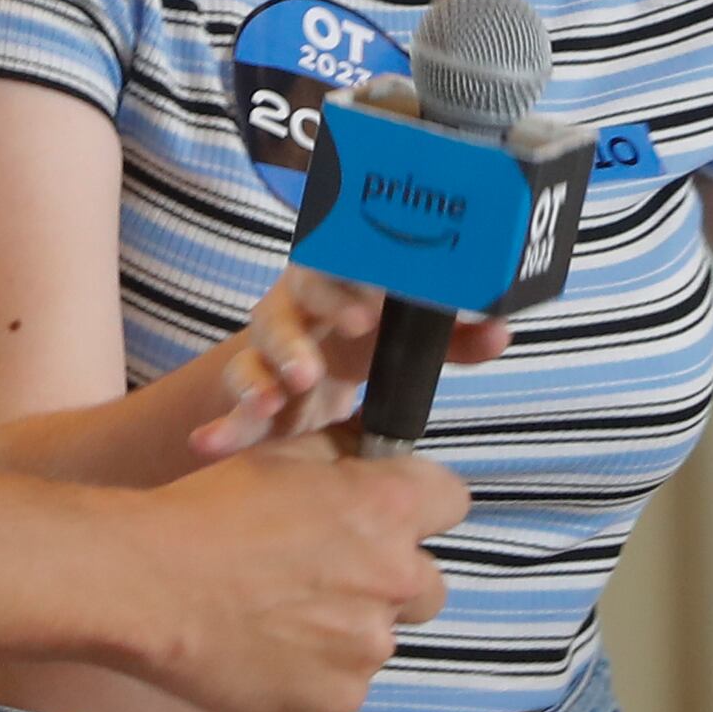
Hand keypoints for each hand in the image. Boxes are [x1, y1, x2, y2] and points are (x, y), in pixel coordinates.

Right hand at [123, 438, 464, 711]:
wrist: (141, 585)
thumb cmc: (204, 512)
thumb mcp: (283, 456)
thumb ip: (347, 455)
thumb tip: (376, 448)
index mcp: (388, 509)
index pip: (452, 502)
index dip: (421, 506)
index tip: (390, 516)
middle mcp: (393, 580)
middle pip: (427, 585)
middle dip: (390, 579)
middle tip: (325, 577)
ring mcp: (365, 650)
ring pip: (379, 639)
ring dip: (347, 629)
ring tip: (277, 616)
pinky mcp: (333, 701)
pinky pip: (343, 686)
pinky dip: (313, 673)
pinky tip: (264, 651)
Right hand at [189, 268, 508, 458]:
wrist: (304, 373)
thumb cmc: (363, 342)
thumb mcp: (404, 335)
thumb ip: (453, 334)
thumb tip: (500, 329)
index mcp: (335, 285)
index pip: (334, 268)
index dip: (346, 285)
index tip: (366, 314)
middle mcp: (293, 313)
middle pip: (287, 309)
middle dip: (304, 329)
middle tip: (328, 353)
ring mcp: (265, 355)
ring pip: (255, 356)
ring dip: (264, 374)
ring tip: (280, 395)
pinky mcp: (248, 397)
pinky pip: (231, 406)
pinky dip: (222, 425)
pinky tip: (211, 443)